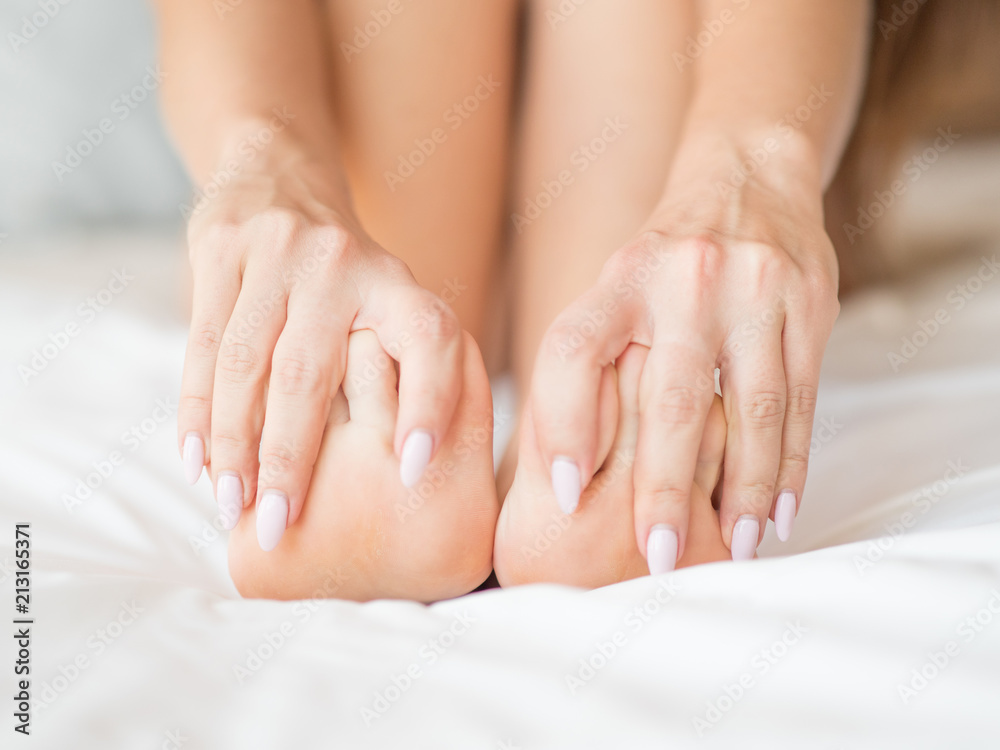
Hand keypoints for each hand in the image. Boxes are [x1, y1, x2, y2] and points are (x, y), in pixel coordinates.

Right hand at [178, 136, 462, 550]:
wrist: (281, 174)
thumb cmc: (348, 277)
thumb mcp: (390, 303)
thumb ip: (402, 368)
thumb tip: (406, 470)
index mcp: (398, 284)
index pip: (430, 342)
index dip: (428, 404)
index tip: (415, 468)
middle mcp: (342, 264)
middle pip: (308, 374)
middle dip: (290, 459)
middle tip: (280, 528)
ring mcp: (276, 251)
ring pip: (244, 364)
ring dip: (233, 445)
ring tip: (231, 506)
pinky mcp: (220, 247)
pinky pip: (202, 344)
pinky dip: (198, 409)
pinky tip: (197, 460)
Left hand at [529, 156, 838, 566]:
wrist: (749, 181)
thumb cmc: (662, 262)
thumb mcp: (615, 289)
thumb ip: (594, 363)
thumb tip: (567, 472)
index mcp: (619, 280)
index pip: (573, 353)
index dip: (562, 426)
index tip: (566, 496)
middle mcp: (684, 282)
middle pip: (672, 401)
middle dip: (664, 488)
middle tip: (656, 556)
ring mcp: (754, 292)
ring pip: (751, 409)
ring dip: (744, 489)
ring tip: (734, 548)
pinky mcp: (809, 305)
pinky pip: (800, 399)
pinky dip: (789, 462)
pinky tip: (779, 510)